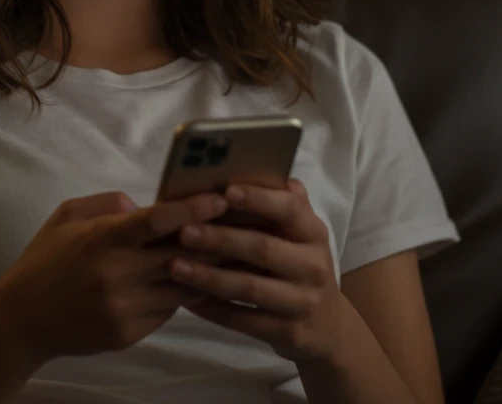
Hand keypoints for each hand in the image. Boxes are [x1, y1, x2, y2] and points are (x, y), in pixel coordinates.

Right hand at [0, 190, 232, 363]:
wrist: (20, 320)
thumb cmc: (45, 261)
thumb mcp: (67, 217)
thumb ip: (109, 203)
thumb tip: (148, 205)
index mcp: (102, 239)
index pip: (156, 221)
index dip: (192, 209)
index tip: (220, 199)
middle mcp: (117, 275)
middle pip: (181, 255)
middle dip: (215, 239)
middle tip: (244, 224)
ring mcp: (124, 308)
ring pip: (182, 286)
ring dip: (208, 270)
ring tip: (233, 253)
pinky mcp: (128, 334)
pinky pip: (167, 310)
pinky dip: (180, 294)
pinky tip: (195, 282)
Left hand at [167, 178, 348, 363]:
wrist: (328, 329)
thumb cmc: (301, 268)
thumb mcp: (301, 237)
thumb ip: (284, 206)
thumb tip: (265, 168)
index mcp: (313, 233)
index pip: (290, 209)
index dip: (258, 199)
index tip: (225, 190)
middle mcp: (313, 266)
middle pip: (263, 248)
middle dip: (221, 238)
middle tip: (184, 231)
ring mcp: (303, 302)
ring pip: (249, 287)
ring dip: (209, 276)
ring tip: (174, 265)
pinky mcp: (289, 333)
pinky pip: (244, 320)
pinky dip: (213, 309)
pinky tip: (186, 299)